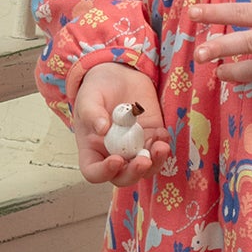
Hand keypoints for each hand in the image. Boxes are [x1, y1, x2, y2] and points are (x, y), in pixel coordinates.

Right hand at [71, 63, 171, 185]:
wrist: (119, 75)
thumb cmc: (98, 88)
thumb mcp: (88, 97)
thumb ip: (92, 112)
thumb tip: (102, 128)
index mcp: (92, 149)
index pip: (94, 172)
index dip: (104, 172)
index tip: (116, 160)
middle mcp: (113, 154)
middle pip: (123, 177)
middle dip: (135, 172)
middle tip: (144, 160)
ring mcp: (134, 148)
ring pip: (146, 168)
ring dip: (155, 162)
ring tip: (160, 146)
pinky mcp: (151, 138)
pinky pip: (159, 150)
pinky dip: (163, 145)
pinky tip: (162, 133)